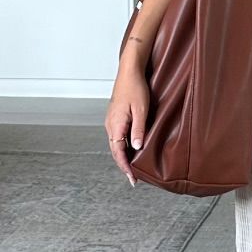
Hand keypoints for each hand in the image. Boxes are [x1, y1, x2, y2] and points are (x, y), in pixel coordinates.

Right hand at [105, 55, 147, 184]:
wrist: (129, 72)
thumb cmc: (136, 88)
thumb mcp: (141, 110)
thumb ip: (138, 130)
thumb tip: (137, 147)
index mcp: (115, 125)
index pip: (118, 152)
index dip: (125, 167)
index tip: (132, 178)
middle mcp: (110, 124)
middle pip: (115, 150)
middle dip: (123, 165)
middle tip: (133, 178)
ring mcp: (110, 120)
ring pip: (115, 144)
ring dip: (123, 155)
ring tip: (132, 166)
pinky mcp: (114, 117)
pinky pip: (117, 136)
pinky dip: (122, 146)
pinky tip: (130, 148)